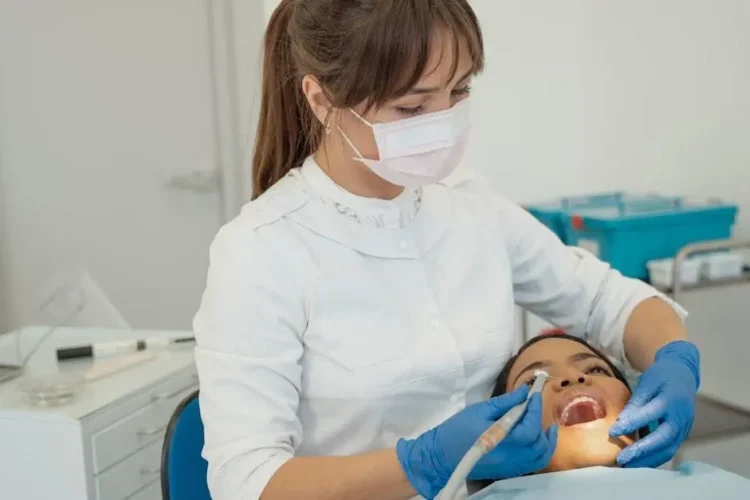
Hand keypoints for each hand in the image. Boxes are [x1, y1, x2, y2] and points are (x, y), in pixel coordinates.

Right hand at [396, 385, 557, 498]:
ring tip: (544, 424)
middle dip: (539, 421)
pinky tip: (537, 439)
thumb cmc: (458, 429)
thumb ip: (505, 402)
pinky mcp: (510, 471)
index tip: (534, 394)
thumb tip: (524, 392)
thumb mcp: (479, 410)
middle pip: (538, 443)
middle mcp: (511, 457)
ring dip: (546, 440)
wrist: (442, 456)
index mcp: (503, 441)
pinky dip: (540, 451)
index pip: (529, 427)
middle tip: (532, 405)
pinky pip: (533, 463)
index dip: (535, 409)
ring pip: (540, 456)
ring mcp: (512, 467)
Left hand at [609, 340, 699, 467]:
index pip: (649, 415)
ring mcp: (684, 428)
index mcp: (670, 400)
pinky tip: (638, 463)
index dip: (631, 424)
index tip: (612, 432)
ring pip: (668, 449)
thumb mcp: (647, 383)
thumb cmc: (661, 377)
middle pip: (662, 439)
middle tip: (621, 459)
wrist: (684, 375)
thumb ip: (636, 402)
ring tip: (627, 466)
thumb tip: (620, 421)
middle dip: (641, 451)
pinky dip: (654, 458)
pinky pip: (669, 450)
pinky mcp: (682, 435)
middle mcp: (680, 417)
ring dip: (647, 460)